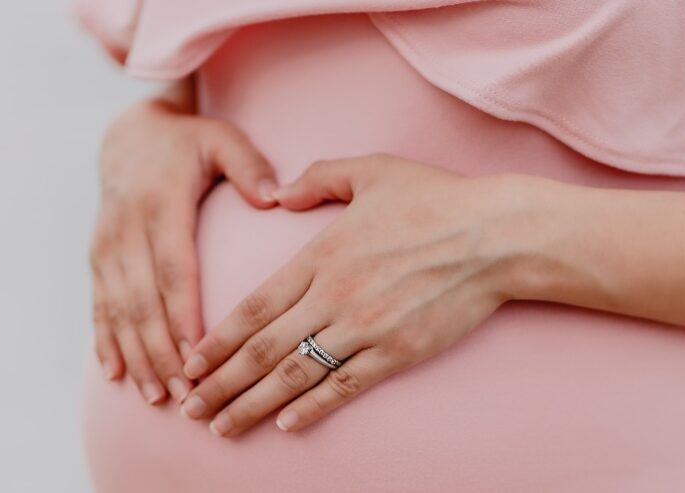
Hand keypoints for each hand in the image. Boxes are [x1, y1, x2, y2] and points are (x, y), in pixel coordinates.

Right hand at [90, 98, 278, 404]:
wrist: (128, 135)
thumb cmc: (188, 142)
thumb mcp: (221, 140)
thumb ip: (249, 167)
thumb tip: (275, 197)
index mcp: (161, 206)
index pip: (174, 270)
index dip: (182, 314)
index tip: (198, 354)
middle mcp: (127, 230)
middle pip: (143, 301)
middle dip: (162, 352)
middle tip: (186, 393)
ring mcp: (107, 248)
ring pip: (118, 311)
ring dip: (136, 356)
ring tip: (157, 396)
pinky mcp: (98, 259)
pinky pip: (99, 306)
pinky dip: (105, 342)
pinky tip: (115, 375)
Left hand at [177, 154, 545, 435]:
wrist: (495, 236)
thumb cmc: (436, 199)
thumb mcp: (372, 170)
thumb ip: (318, 178)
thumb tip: (279, 192)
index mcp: (320, 255)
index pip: (254, 307)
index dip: (218, 340)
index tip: (190, 362)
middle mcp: (334, 296)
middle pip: (263, 349)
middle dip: (220, 383)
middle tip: (189, 408)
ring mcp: (365, 328)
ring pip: (295, 376)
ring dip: (253, 405)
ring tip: (222, 426)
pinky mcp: (397, 352)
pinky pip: (345, 387)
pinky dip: (313, 408)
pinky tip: (286, 425)